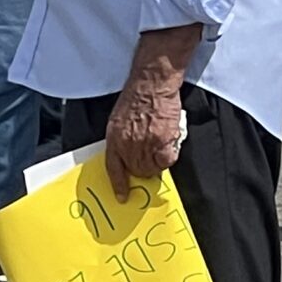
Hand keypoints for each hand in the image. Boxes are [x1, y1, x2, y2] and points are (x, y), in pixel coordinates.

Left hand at [103, 79, 184, 201]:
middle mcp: (128, 143)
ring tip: (158, 146)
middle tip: (149, 156)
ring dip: (156, 162)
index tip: (122, 196)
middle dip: (142, 168)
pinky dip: (168, 156)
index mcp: (114, 138)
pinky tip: (167, 144)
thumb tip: (127, 159)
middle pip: (137, 170)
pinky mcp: (163, 140)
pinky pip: (167, 160)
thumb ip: (120, 140)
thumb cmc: (135, 98)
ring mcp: (146, 143)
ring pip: (152, 168)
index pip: (114, 168)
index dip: (119, 184)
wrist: (151, 85)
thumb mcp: (117, 119)